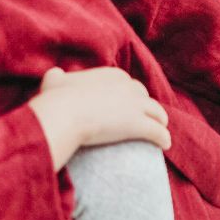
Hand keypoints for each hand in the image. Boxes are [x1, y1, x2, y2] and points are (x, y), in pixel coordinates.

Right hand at [30, 67, 170, 169]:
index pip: (129, 84)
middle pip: (145, 97)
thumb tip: (55, 74)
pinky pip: (158, 132)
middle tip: (145, 118)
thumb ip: (56, 77)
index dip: (131, 96)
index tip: (128, 105)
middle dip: (147, 107)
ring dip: (160, 121)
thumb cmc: (57, 100)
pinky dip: (164, 138)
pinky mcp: (139, 124)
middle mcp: (129, 87)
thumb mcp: (54, 82)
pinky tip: (165, 145)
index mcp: (113, 75)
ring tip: (160, 130)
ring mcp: (136, 105)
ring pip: (157, 113)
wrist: (64, 114)